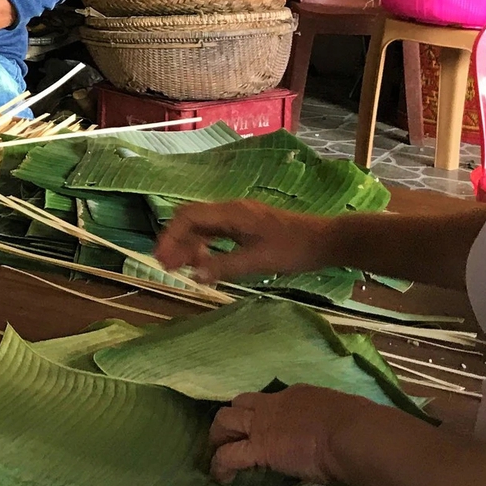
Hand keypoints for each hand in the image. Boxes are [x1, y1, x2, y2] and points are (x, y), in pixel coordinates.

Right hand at [154, 199, 339, 282]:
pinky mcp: (245, 226)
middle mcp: (231, 210)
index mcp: (231, 213)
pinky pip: (216, 232)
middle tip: (166, 267)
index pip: (189, 217)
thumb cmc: (293, 249)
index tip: (161, 258)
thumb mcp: (258, 261)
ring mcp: (238, 217)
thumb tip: (194, 275)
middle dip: (175, 241)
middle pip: (192, 220)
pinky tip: (203, 262)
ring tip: (180, 268)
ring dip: (189, 245)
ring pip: (203, 227)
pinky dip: (204, 246)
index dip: (170, 236)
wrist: (325, 241)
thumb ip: (224, 266)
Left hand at [208, 386, 379, 483]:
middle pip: (240, 403)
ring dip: (218, 437)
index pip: (270, 400)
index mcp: (298, 395)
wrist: (353, 435)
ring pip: (224, 421)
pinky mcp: (259, 448)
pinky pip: (228, 455)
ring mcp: (263, 424)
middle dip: (231, 419)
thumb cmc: (359, 426)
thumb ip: (331, 421)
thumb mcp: (342, 414)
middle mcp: (274, 404)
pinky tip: (220, 477)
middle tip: (229, 437)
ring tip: (217, 455)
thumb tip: (339, 433)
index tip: (265, 428)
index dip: (262, 413)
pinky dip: (220, 465)